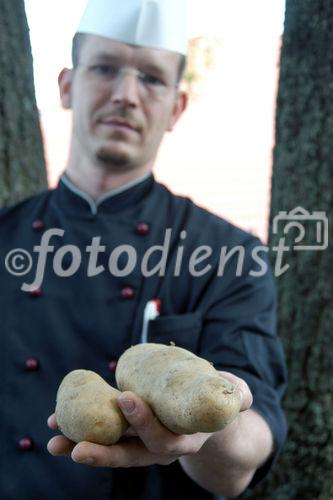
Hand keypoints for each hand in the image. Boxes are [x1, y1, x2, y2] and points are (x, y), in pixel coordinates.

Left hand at [47, 371, 251, 467]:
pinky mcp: (129, 429)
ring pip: (110, 448)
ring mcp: (142, 440)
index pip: (163, 441)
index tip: (127, 399)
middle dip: (100, 452)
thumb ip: (237, 395)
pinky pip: (104, 432)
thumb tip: (241, 397)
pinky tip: (57, 422)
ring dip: (80, 445)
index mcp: (184, 440)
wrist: (206, 414)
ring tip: (52, 440)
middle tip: (72, 446)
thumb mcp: (233, 396)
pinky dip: (81, 429)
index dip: (145, 423)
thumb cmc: (218, 402)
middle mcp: (160, 447)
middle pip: (128, 456)